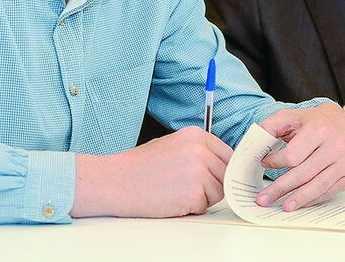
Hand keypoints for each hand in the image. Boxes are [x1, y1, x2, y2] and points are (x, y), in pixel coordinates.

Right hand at [72, 126, 231, 217]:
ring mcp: (198, 171)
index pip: (227, 154)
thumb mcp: (172, 145)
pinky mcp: (194, 192)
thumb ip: (197, 150)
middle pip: (224, 175)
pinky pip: (203, 206)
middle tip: (185, 185)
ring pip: (217, 192)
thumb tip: (217, 163)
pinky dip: (190, 208)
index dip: (221, 169)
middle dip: (211, 184)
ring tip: (175, 191)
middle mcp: (200, 150)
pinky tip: (171, 199)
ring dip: (200, 198)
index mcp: (196, 135)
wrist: (117, 181)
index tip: (215, 176)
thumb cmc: (139, 166)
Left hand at [255, 103, 344, 211]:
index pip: (293, 155)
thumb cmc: (314, 122)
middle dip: (281, 188)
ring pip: (317, 186)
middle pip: (303, 174)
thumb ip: (271, 126)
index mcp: (319, 130)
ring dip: (298, 199)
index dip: (276, 162)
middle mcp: (335, 146)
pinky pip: (328, 191)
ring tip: (283, 207)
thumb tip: (254, 143)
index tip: (264, 164)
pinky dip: (312, 199)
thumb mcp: (291, 116)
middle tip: (264, 199)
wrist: (343, 123)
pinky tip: (299, 202)